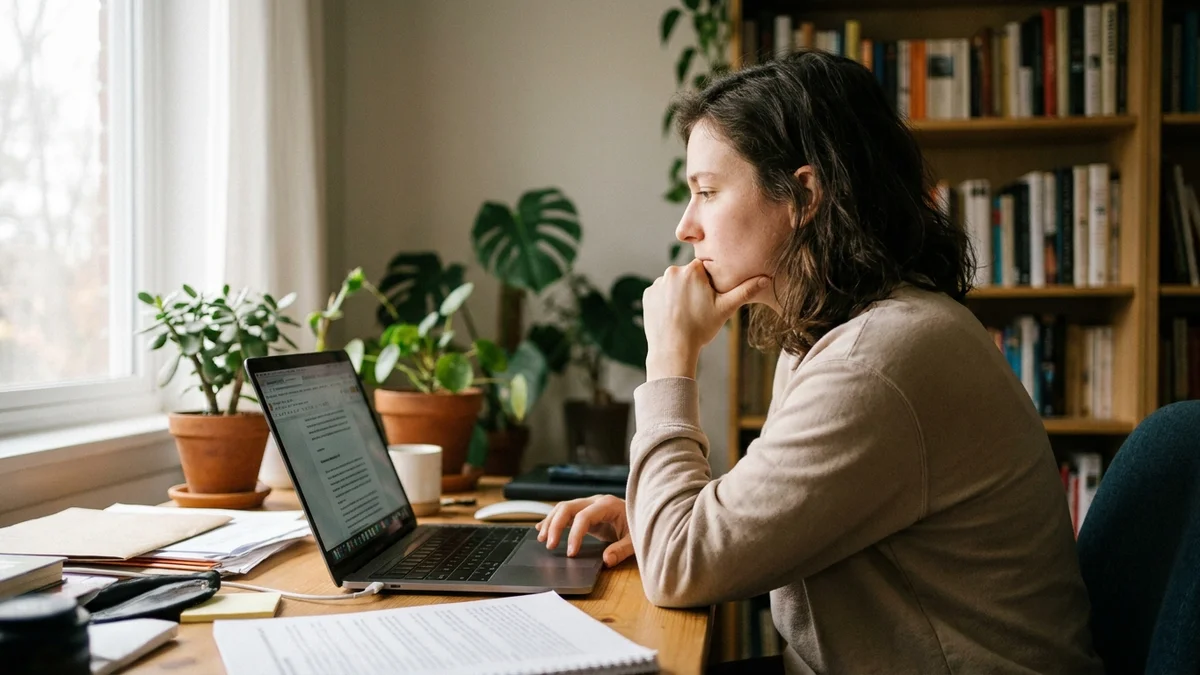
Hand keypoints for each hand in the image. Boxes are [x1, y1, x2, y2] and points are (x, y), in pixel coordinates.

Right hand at [535, 495, 632, 567]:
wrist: (646, 515)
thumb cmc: (641, 526)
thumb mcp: (635, 540)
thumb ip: (621, 550)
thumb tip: (606, 560)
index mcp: (608, 505)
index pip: (584, 517)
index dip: (575, 535)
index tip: (570, 553)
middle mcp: (596, 501)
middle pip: (568, 507)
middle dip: (555, 526)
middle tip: (549, 545)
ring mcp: (589, 504)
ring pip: (563, 508)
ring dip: (550, 522)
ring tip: (542, 539)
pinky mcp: (586, 510)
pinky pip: (566, 512)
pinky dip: (553, 520)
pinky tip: (541, 529)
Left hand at [642, 259, 770, 378]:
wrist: (673, 349)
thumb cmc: (700, 328)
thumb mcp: (725, 309)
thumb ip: (745, 291)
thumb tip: (767, 279)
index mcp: (692, 270)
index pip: (704, 269)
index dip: (709, 284)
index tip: (708, 299)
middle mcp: (672, 272)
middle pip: (688, 276)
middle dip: (693, 288)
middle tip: (698, 309)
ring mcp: (657, 284)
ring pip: (674, 285)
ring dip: (679, 295)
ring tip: (685, 315)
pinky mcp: (648, 295)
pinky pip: (661, 294)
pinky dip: (666, 303)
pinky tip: (673, 317)